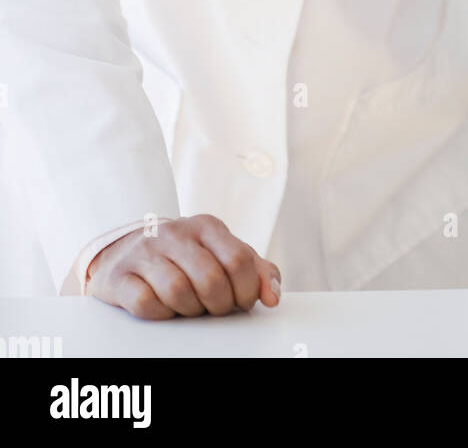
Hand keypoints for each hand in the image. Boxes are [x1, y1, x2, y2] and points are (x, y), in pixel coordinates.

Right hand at [84, 214, 282, 319]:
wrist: (125, 250)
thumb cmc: (185, 258)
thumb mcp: (222, 255)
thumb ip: (256, 271)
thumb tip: (273, 297)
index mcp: (207, 226)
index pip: (239, 260)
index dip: (246, 291)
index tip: (241, 302)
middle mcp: (175, 233)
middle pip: (211, 280)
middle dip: (218, 305)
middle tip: (214, 309)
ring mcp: (145, 252)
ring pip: (178, 292)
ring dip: (189, 310)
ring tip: (190, 307)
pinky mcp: (120, 275)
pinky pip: (146, 303)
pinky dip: (161, 314)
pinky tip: (164, 309)